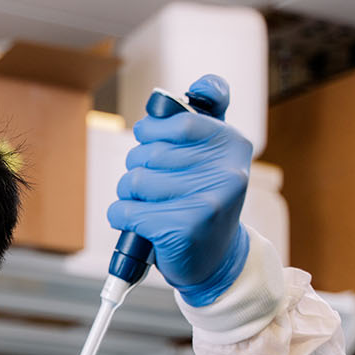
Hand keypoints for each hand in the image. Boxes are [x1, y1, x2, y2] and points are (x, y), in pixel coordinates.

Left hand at [107, 74, 252, 306]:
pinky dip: (122, 217)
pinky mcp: (184, 228)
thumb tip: (177, 93)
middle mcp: (227, 170)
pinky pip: (126, 211)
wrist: (216, 261)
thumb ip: (198, 121)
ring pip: (133, 181)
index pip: (179, 121)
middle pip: (148, 152)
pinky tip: (138, 225)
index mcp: (232, 144)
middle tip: (151, 186)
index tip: (150, 138)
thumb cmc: (203, 202)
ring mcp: (208, 200)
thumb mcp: (210, 157)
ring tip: (147, 206)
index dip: (153, 129)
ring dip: (128, 196)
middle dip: (136, 168)